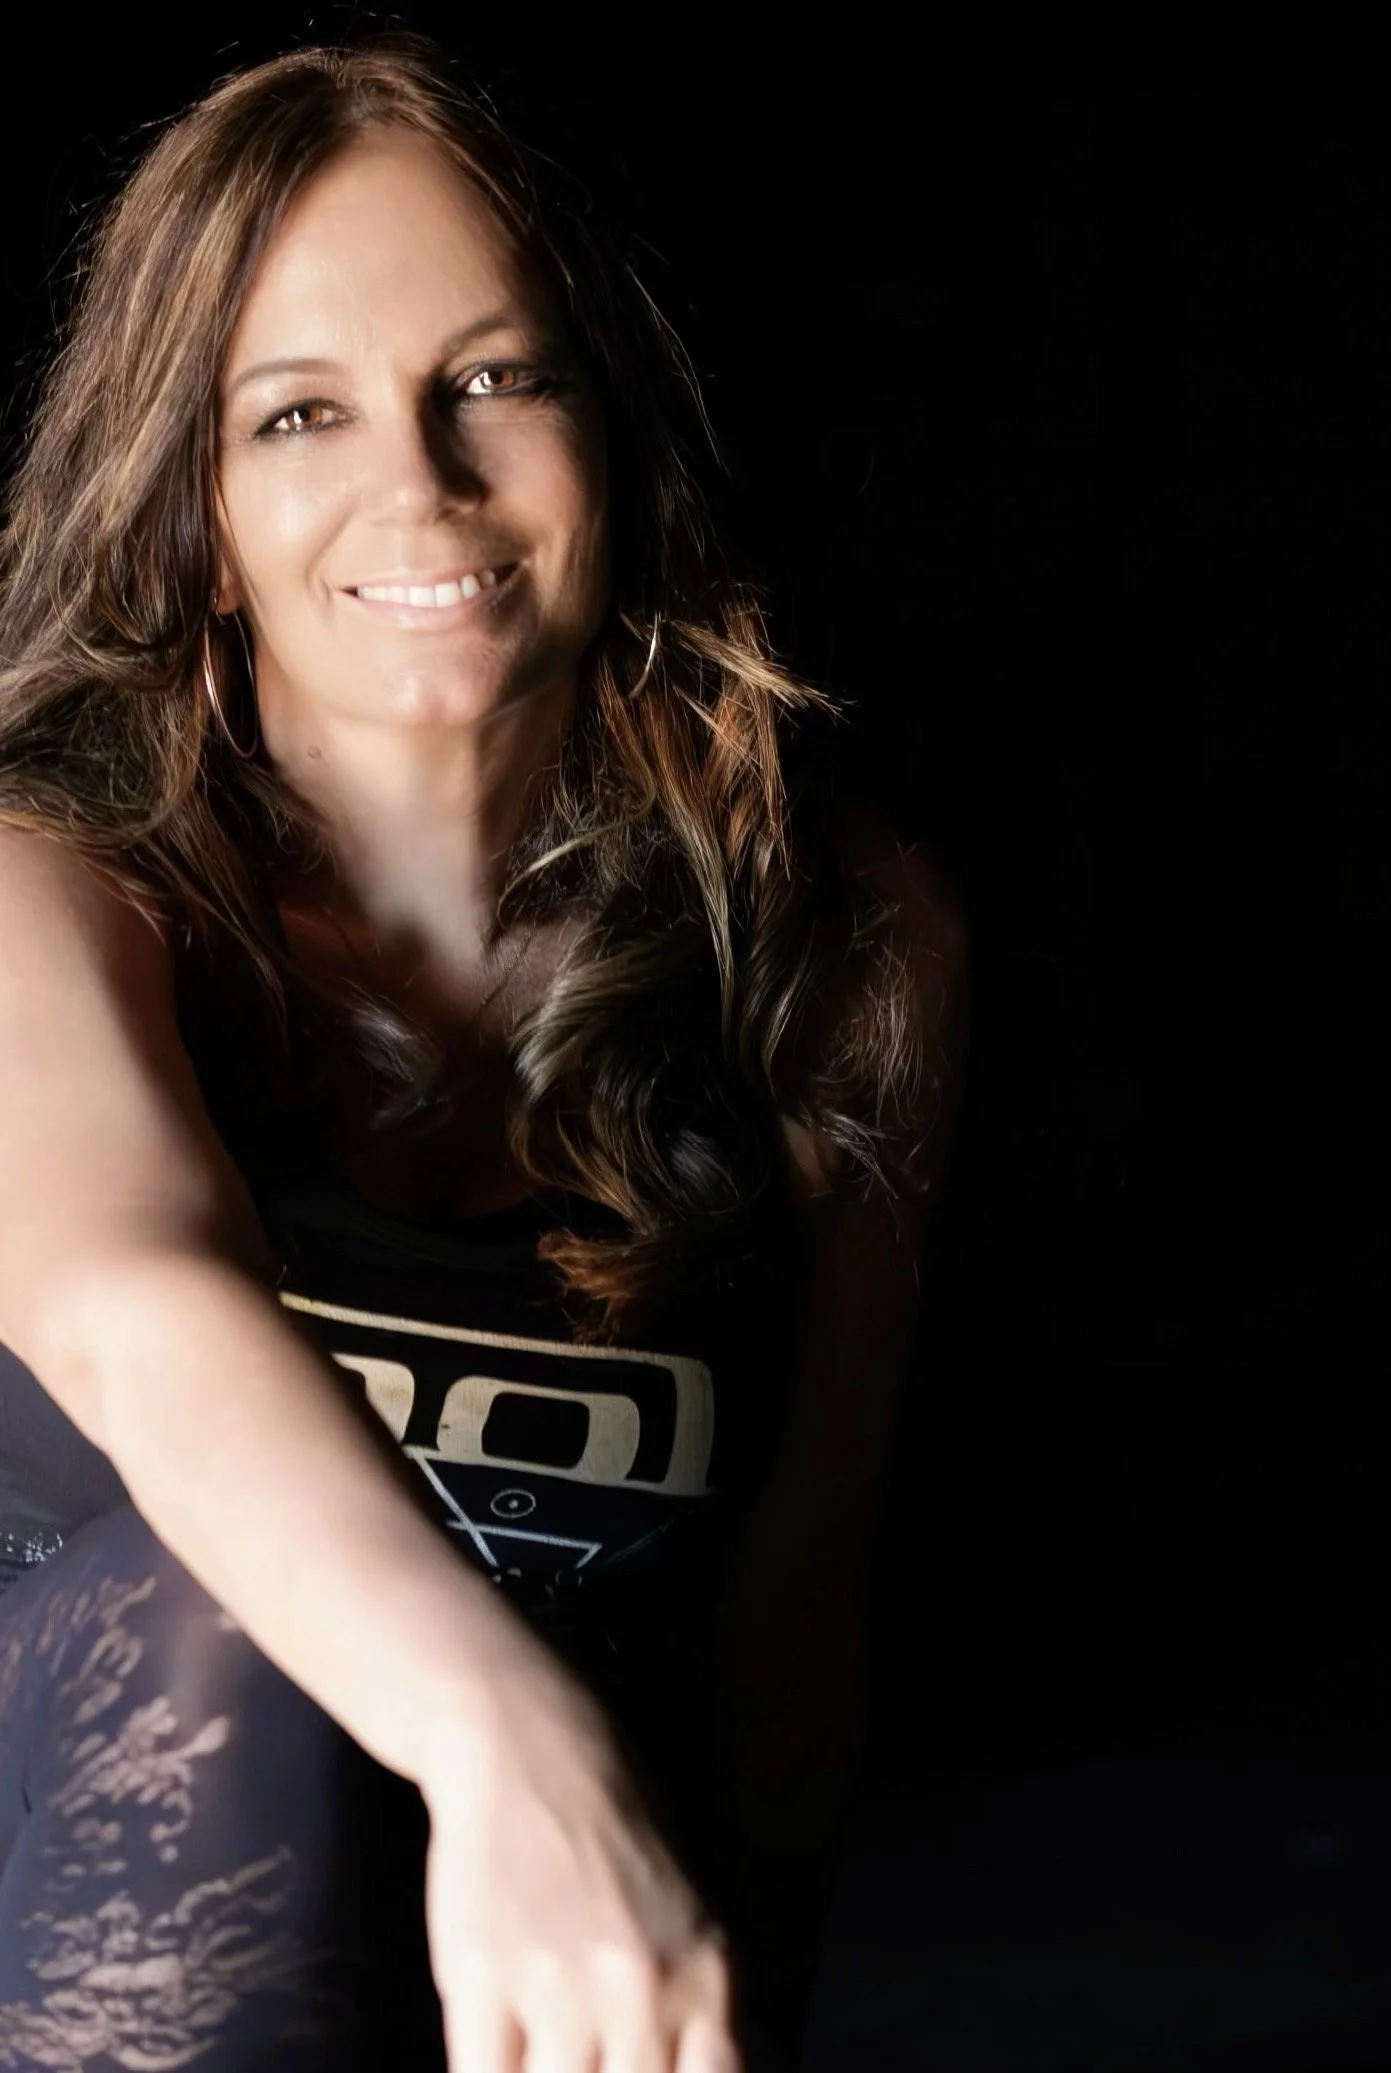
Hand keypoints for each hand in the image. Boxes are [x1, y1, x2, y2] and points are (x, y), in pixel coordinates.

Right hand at [419, 1643, 740, 2071]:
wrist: (527, 1746)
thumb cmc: (611, 1829)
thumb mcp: (688, 1917)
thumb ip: (696, 2014)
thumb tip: (695, 2071)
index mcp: (704, 1972)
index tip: (635, 2069)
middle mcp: (641, 1984)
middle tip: (584, 2056)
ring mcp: (558, 1984)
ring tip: (540, 2049)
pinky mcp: (480, 1976)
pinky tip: (496, 2050)